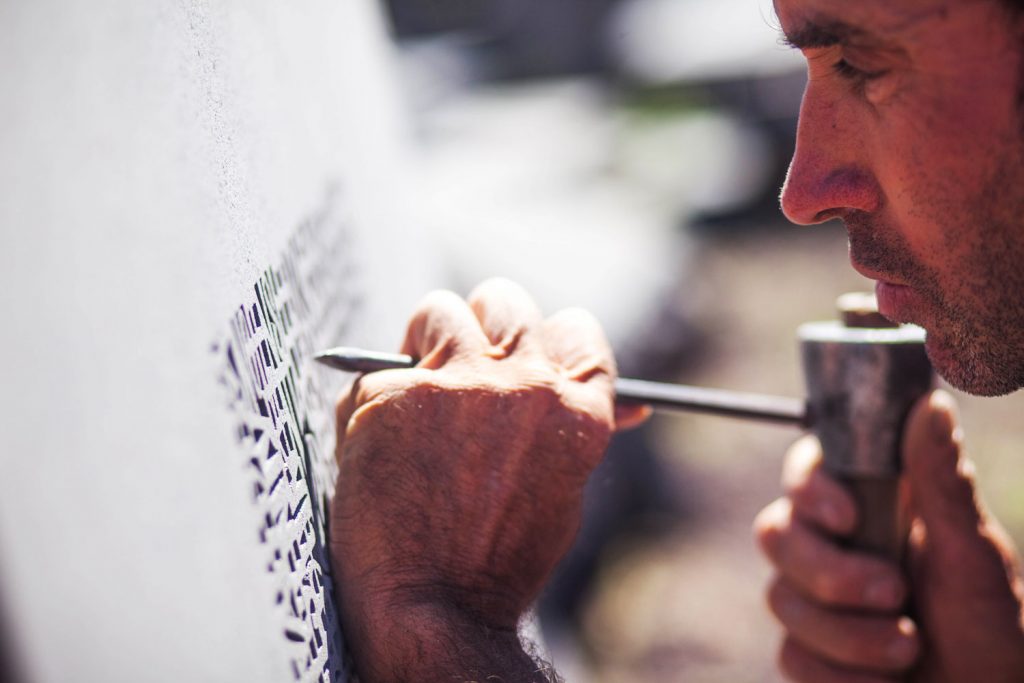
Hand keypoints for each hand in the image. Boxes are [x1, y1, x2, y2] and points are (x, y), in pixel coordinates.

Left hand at [329, 278, 645, 681]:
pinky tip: (380, 445)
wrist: (435, 606)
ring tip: (416, 391)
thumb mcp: (563, 487)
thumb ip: (575, 428)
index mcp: (577, 408)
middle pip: (505, 300)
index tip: (519, 353)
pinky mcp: (395, 393)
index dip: (544, 336)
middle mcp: (525, 383)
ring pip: (438, 310)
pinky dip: (374, 399)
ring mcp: (458, 383)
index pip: (577, 329)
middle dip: (482, 322)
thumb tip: (632, 404)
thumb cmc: (500, 556)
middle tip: (459, 357)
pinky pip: (378, 368)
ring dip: (425, 339)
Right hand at [755, 390, 1023, 681]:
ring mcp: (817, 602)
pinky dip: (839, 675)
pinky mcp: (810, 654)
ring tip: (908, 650)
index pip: (808, 472)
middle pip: (776, 533)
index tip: (846, 516)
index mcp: (872, 508)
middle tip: (892, 593)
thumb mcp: (974, 555)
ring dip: (847, 634)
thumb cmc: (998, 631)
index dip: (809, 488)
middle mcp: (836, 547)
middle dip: (828, 572)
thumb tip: (933, 403)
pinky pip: (791, 656)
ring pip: (781, 598)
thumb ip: (943, 482)